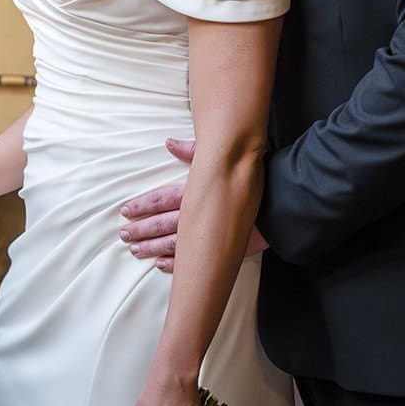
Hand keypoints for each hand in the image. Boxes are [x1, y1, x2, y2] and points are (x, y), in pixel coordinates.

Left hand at [120, 139, 267, 271]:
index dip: (142, 205)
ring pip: (172, 244)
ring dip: (152, 247)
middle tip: (124, 235)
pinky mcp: (220, 250)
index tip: (125, 211)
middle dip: (141, 230)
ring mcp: (208, 235)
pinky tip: (160, 264)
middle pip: (162, 224)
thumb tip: (169, 142)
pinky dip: (174, 263)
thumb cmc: (250, 177)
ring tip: (135, 250)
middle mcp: (197, 215)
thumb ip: (193, 152)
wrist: (280, 204)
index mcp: (194, 192)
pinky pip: (192, 260)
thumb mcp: (222, 158)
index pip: (160, 199)